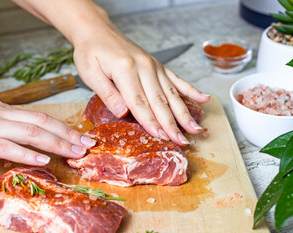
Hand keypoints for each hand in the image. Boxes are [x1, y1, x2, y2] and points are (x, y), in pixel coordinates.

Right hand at [0, 99, 95, 164]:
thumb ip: (5, 128)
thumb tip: (26, 141)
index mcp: (2, 108)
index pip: (40, 116)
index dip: (63, 127)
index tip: (80, 136)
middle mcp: (0, 113)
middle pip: (42, 121)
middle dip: (68, 133)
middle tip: (87, 144)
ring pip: (30, 132)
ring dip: (56, 143)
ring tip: (74, 153)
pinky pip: (7, 146)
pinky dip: (27, 153)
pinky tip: (43, 160)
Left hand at [11, 0, 209, 145]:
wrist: (97, 30)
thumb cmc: (91, 51)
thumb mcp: (90, 72)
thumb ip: (107, 93)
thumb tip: (123, 112)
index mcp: (125, 70)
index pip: (140, 103)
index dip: (152, 123)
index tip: (163, 138)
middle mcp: (144, 67)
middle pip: (160, 101)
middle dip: (172, 123)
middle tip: (182, 141)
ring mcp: (153, 65)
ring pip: (171, 93)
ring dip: (184, 112)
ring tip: (196, 128)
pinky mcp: (157, 65)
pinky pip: (176, 79)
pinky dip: (190, 90)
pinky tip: (203, 98)